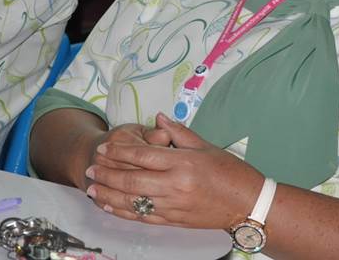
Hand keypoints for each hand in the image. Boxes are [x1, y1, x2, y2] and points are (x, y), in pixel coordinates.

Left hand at [85, 112, 264, 229]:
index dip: (119, 152)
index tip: (103, 149)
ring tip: (92, 188)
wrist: (248, 204)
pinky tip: (111, 206)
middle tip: (90, 169)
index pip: (143, 156)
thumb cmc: (231, 172)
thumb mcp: (206, 146)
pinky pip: (143, 216)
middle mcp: (175, 185)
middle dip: (107, 174)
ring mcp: (173, 205)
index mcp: (183, 163)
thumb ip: (180, 133)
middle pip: (132, 179)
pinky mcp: (174, 220)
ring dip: (109, 194)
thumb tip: (159, 118)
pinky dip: (124, 211)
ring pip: (133, 200)